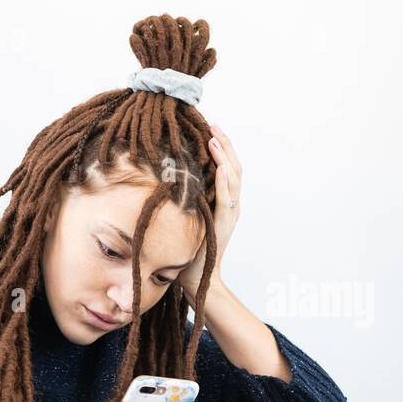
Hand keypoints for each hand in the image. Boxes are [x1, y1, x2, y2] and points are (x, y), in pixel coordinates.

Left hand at [178, 123, 241, 300]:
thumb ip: (185, 197)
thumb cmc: (186, 248)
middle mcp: (231, 205)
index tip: (210, 128)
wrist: (194, 276)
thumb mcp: (186, 215)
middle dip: (226, 144)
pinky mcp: (223, 225)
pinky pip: (226, 200)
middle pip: (235, 168)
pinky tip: (220, 167)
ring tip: (215, 139)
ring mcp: (230, 215)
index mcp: (224, 201)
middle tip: (214, 125)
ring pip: (234, 179)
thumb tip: (167, 175)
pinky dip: (225, 183)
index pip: (227, 167)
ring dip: (225, 157)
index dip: (222, 147)